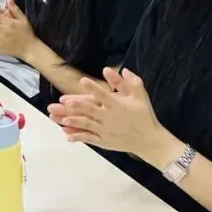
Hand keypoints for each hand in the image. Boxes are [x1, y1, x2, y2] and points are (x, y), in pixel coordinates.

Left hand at [49, 68, 181, 167]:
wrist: (149, 140)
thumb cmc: (144, 116)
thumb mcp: (141, 97)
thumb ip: (133, 82)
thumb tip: (124, 69)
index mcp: (118, 106)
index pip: (103, 95)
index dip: (93, 88)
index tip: (83, 81)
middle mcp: (110, 118)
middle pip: (91, 110)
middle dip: (77, 105)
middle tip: (64, 101)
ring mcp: (106, 131)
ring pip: (87, 125)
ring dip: (74, 122)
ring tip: (62, 119)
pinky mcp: (105, 141)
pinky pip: (89, 138)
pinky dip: (78, 137)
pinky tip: (67, 136)